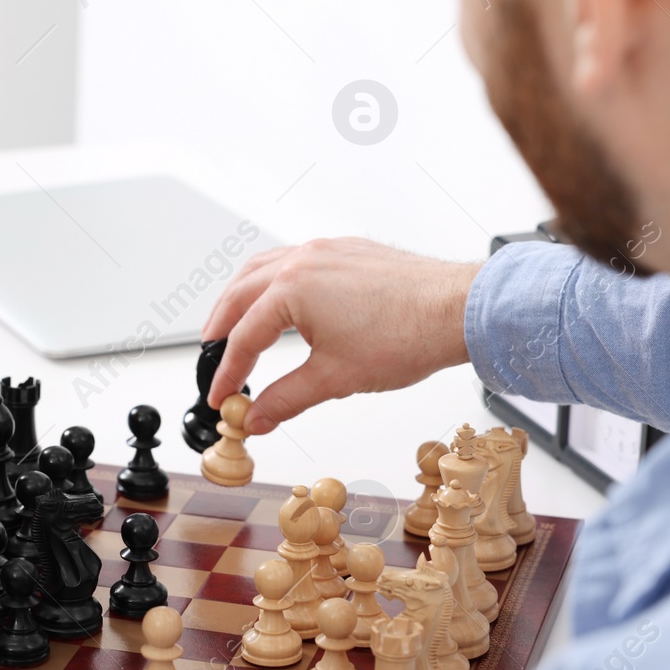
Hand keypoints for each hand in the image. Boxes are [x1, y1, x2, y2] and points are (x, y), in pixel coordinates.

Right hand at [201, 238, 481, 434]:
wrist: (457, 310)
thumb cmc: (407, 334)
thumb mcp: (335, 378)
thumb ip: (286, 399)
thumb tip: (257, 417)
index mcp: (292, 288)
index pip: (244, 337)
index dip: (227, 372)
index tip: (221, 396)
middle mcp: (303, 260)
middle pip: (240, 294)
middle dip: (220, 329)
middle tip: (212, 358)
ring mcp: (325, 251)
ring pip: (263, 269)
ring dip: (242, 298)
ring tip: (234, 323)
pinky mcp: (346, 251)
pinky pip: (294, 260)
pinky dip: (273, 281)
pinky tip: (281, 298)